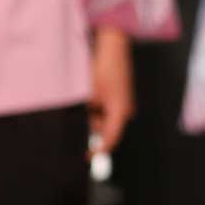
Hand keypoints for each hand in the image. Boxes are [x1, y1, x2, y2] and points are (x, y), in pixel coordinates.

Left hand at [90, 27, 134, 154]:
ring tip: (85, 100)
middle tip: (79, 121)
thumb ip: (88, 116)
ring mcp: (124, 102)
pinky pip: (108, 109)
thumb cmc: (103, 68)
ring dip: (93, 116)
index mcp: (120, 111)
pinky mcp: (121, 96)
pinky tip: (90, 96)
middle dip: (92, 127)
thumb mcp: (90, 95)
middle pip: (107, 128)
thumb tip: (83, 130)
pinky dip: (98, 107)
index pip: (110, 139)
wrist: (113, 46)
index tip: (88, 158)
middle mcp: (126, 109)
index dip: (99, 150)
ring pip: (106, 118)